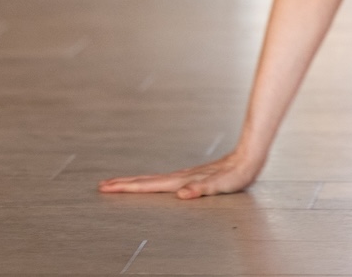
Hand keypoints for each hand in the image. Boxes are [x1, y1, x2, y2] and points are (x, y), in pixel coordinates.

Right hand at [98, 149, 260, 198]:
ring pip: (154, 179)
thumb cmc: (236, 174)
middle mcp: (180, 177)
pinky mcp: (193, 176)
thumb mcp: (221, 185)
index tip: (107, 187)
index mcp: (181, 181)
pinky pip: (165, 180)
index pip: (149, 185)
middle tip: (103, 185)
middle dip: (124, 184)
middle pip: (147, 180)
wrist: (249, 157)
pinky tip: (153, 184)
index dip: (128, 187)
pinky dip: (152, 182)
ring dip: (136, 181)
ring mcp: (186, 176)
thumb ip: (201, 189)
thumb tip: (182, 193)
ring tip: (120, 184)